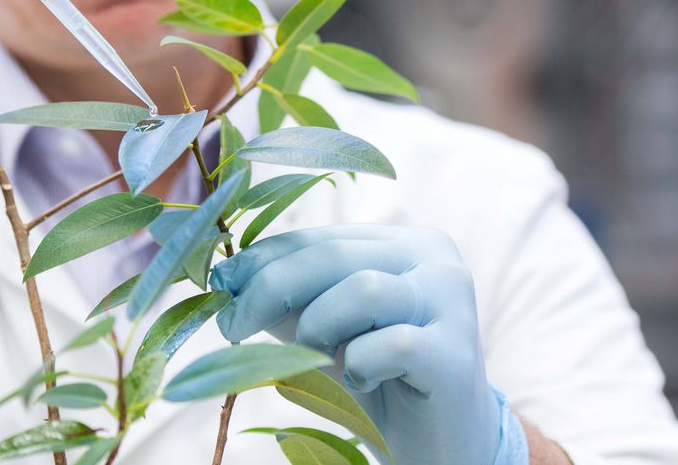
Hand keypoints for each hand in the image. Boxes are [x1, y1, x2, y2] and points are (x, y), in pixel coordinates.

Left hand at [210, 224, 527, 464]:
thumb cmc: (378, 376)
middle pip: (334, 255)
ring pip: (364, 290)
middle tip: (233, 325)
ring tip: (323, 357)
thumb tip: (225, 278)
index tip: (220, 285)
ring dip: (321, 328)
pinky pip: (391, 345)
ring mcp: (452, 302)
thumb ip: (287, 298)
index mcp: (402, 241)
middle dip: (271, 288)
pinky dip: (361, 364)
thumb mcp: (324, 328)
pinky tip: (362, 382)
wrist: (440, 442)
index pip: (319, 236)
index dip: (262, 258)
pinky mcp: (457, 352)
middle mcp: (434, 258)